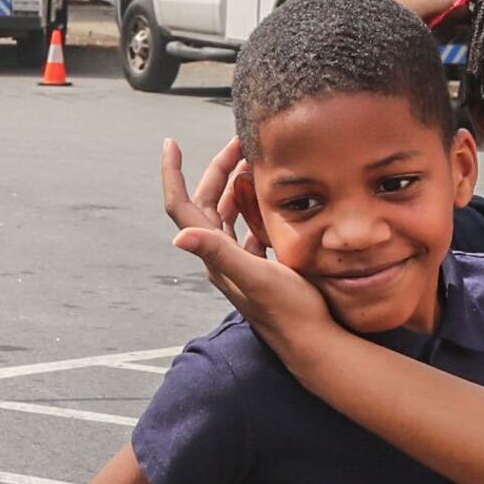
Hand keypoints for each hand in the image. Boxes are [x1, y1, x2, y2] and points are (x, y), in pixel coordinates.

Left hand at [162, 140, 329, 353]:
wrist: (312, 342)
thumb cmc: (289, 311)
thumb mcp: (255, 277)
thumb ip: (219, 253)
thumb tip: (178, 236)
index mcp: (214, 255)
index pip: (182, 207)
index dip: (173, 173)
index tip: (171, 143)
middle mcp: (220, 257)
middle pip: (207, 203)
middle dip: (218, 169)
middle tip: (238, 141)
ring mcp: (239, 263)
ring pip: (229, 214)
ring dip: (236, 185)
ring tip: (254, 161)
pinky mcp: (259, 267)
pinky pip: (248, 228)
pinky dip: (254, 206)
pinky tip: (271, 198)